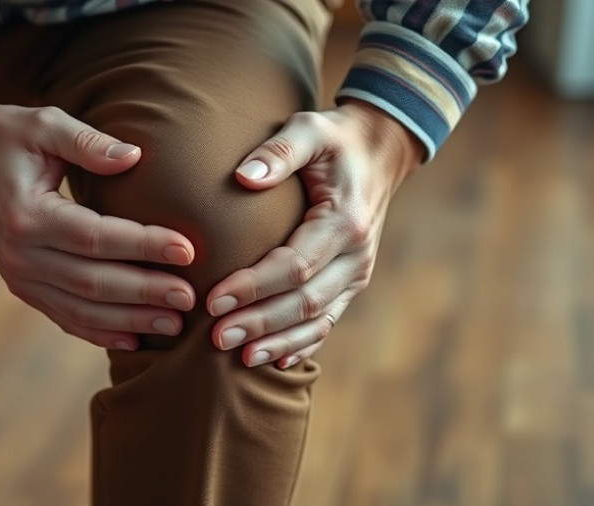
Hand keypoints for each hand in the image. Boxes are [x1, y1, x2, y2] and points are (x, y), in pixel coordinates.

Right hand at [0, 94, 195, 350]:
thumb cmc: (8, 136)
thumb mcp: (45, 125)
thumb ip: (89, 142)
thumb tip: (135, 157)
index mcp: (26, 215)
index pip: (96, 237)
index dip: (144, 245)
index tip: (187, 249)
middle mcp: (19, 254)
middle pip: (93, 283)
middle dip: (145, 293)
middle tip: (190, 297)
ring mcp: (17, 276)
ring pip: (81, 309)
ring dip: (130, 321)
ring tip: (174, 325)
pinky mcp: (22, 286)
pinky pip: (63, 317)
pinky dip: (99, 332)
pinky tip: (133, 341)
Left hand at [207, 99, 423, 367]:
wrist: (380, 149)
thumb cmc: (335, 139)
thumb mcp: (309, 128)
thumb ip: (278, 151)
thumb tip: (243, 177)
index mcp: (344, 221)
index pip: (294, 266)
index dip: (253, 287)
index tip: (213, 300)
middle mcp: (357, 254)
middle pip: (304, 302)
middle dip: (259, 323)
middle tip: (216, 337)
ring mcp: (358, 272)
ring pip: (317, 319)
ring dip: (278, 341)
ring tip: (239, 358)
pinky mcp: (352, 281)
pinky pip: (328, 320)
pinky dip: (302, 343)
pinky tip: (274, 361)